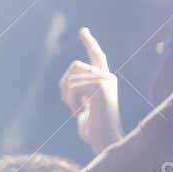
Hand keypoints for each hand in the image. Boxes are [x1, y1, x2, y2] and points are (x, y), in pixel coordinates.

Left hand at [59, 27, 121, 152]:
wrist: (105, 141)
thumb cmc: (93, 129)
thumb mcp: (83, 107)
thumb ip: (79, 93)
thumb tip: (68, 83)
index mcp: (104, 80)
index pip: (97, 57)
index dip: (89, 43)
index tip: (83, 30)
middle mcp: (108, 76)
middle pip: (74, 66)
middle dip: (64, 85)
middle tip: (70, 105)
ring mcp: (106, 80)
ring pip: (71, 77)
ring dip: (68, 97)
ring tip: (78, 112)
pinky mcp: (101, 86)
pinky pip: (73, 87)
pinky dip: (71, 102)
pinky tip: (80, 113)